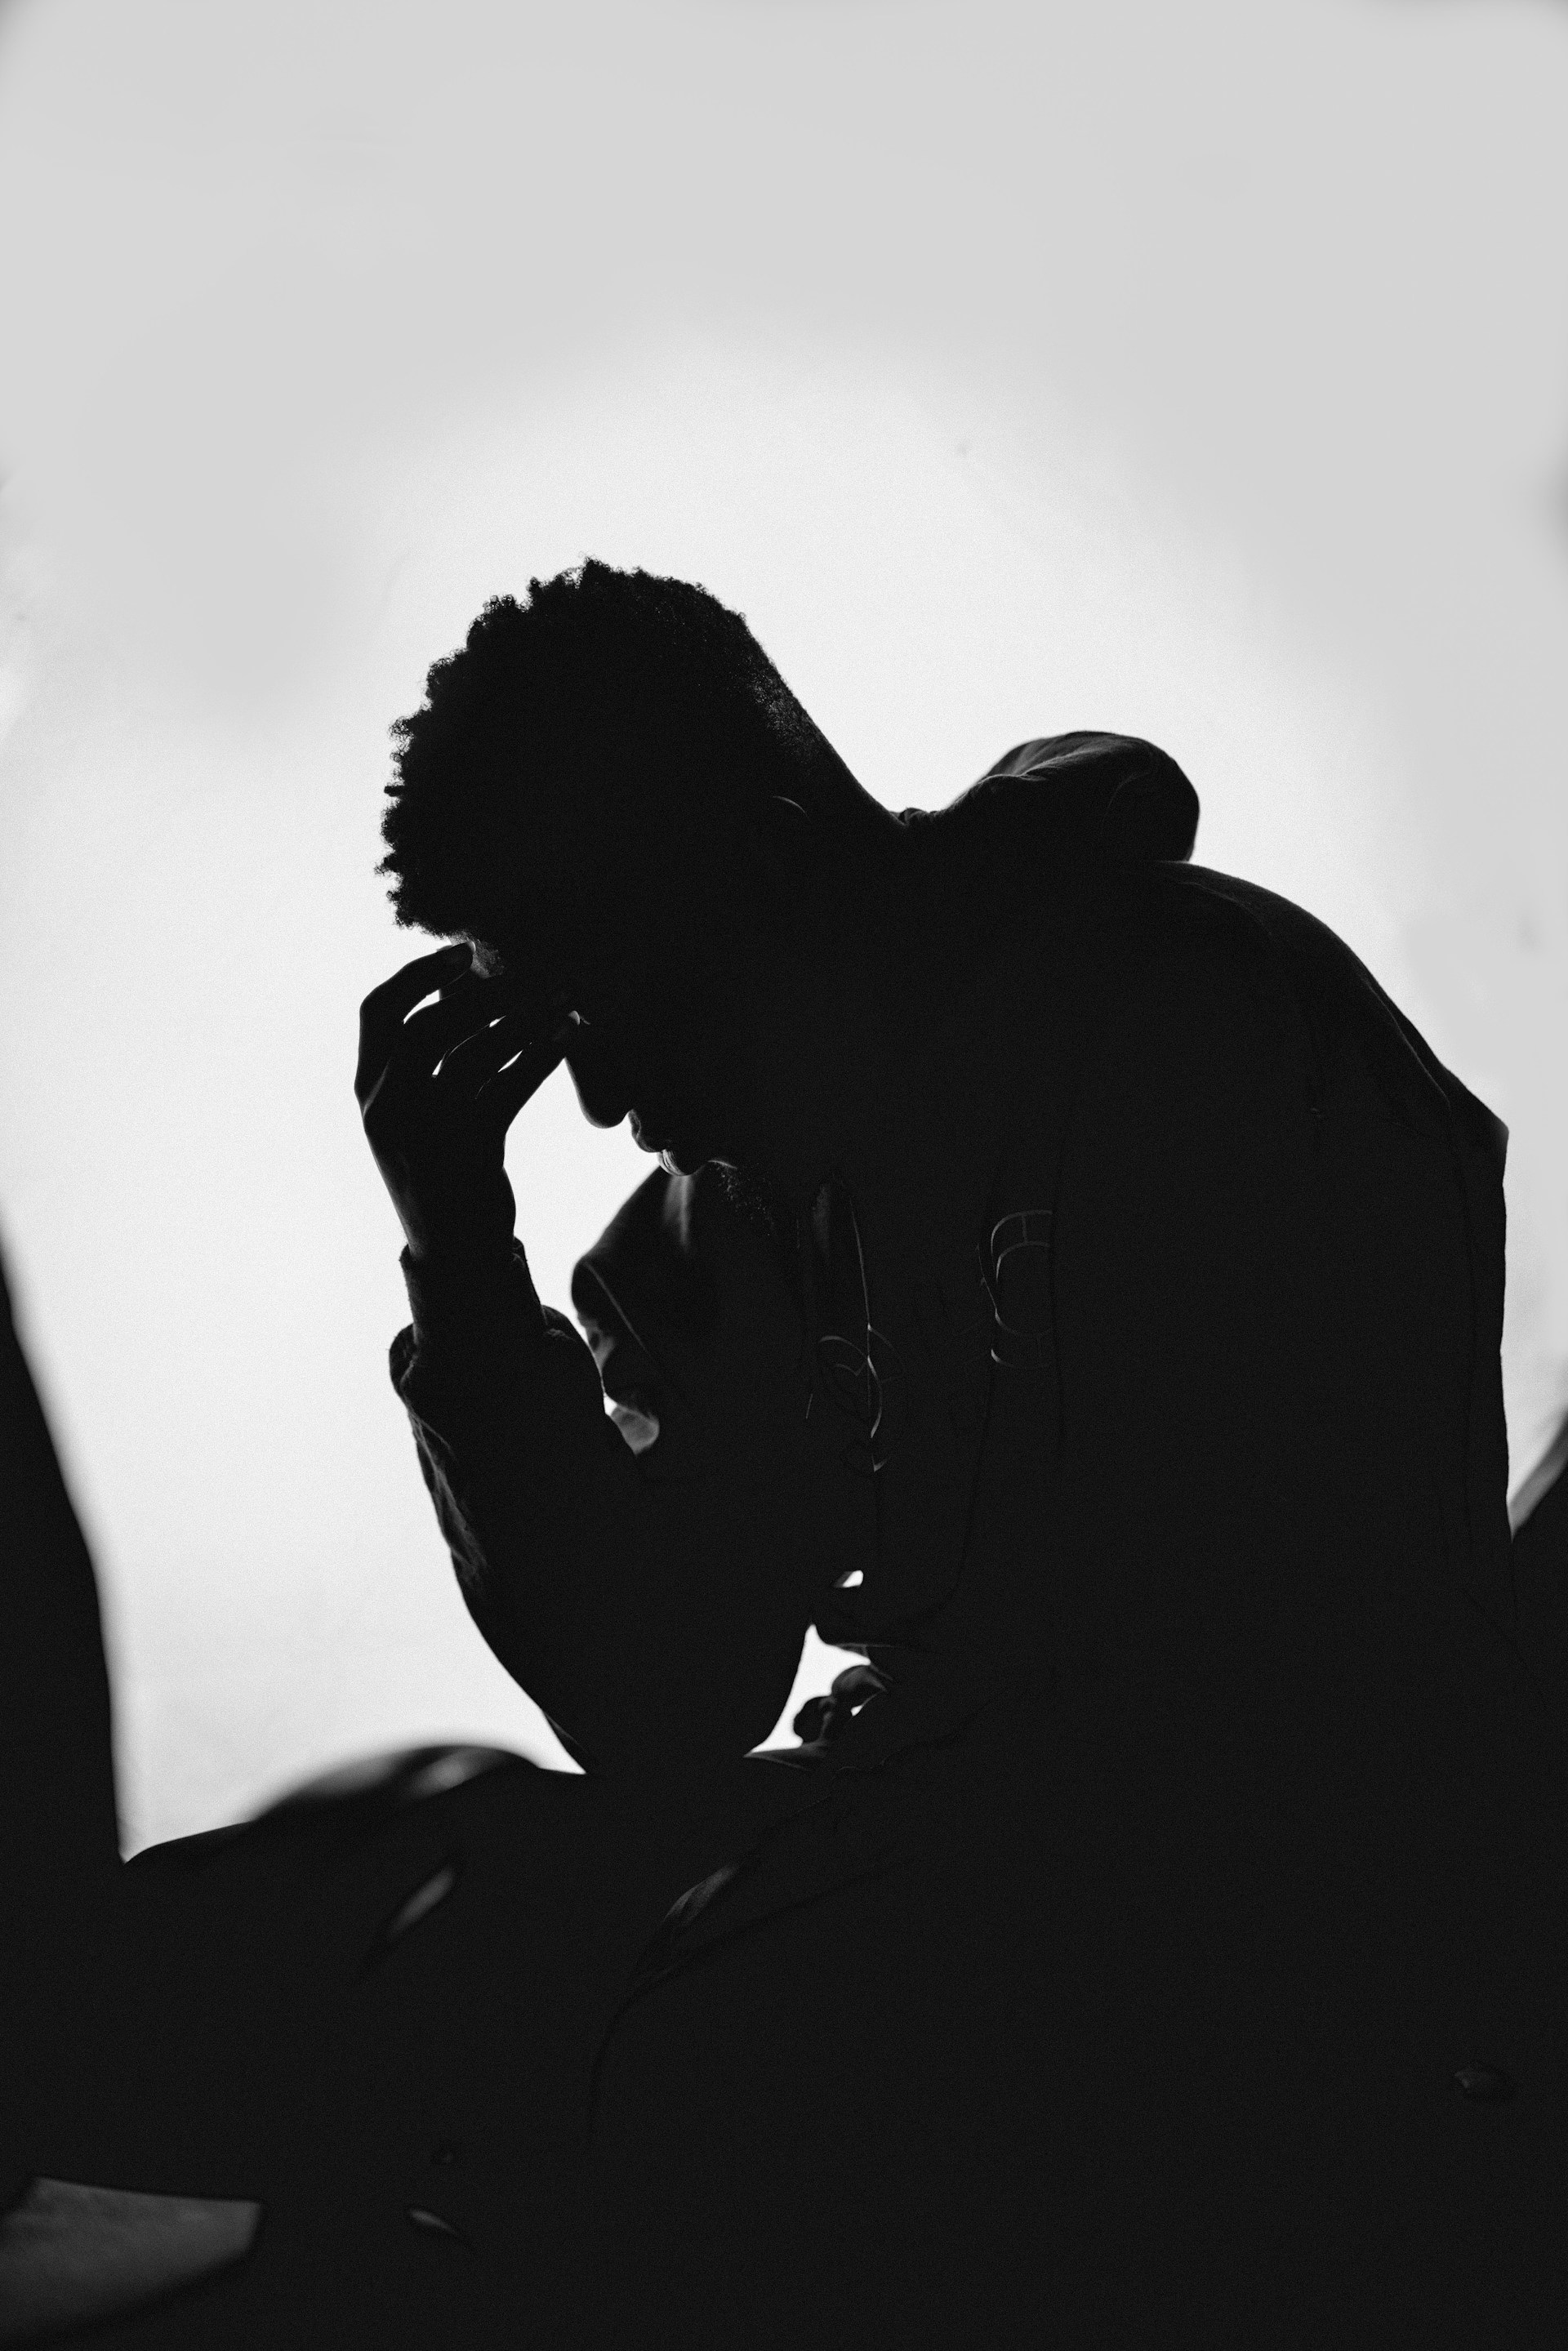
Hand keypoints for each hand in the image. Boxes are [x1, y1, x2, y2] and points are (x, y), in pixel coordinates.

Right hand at [355, 944, 573, 1266]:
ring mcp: (423, 1133)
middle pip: (429, 1025)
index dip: (417, 975)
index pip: (377, 1011)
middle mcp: (385, 1108)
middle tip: (531, 974)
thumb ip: (424, 1064)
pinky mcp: (466, 1154)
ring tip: (562, 998)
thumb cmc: (444, 1173)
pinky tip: (568, 1038)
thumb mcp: (417, 1118)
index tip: (463, 953)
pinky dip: (540, 1058)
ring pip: (473, 1054)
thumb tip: (469, 992)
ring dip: (523, 1019)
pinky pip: (508, 1089)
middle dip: (483, 993)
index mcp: (368, 1090)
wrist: (456, 1256)